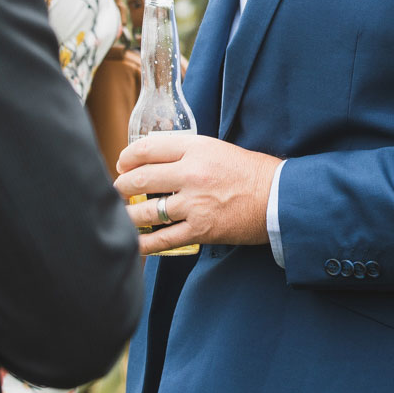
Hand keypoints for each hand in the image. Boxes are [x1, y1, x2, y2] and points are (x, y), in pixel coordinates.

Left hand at [114, 134, 281, 254]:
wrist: (276, 197)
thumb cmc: (248, 171)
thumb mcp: (215, 149)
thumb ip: (185, 152)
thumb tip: (153, 160)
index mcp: (195, 149)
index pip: (147, 149)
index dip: (128, 157)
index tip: (122, 164)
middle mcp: (191, 174)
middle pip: (140, 179)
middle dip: (121, 187)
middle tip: (117, 190)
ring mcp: (194, 204)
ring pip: (146, 212)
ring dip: (127, 215)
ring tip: (121, 216)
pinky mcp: (199, 230)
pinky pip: (162, 239)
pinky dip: (144, 243)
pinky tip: (134, 243)